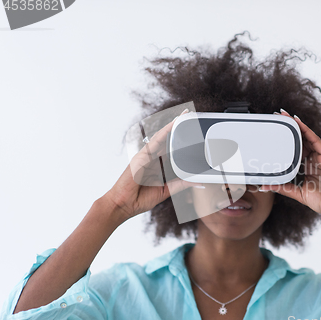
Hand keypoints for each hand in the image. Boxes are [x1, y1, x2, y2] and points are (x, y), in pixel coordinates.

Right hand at [103, 108, 198, 222]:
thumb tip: (197, 182)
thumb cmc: (140, 199)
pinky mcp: (140, 156)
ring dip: (171, 125)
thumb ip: (180, 184)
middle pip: (166, 138)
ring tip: (183, 115)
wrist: (124, 205)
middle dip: (177, 126)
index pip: (170, 147)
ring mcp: (145, 155)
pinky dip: (163, 133)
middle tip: (189, 114)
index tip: (191, 129)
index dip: (179, 137)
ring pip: (161, 136)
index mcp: (157, 164)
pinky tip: (171, 126)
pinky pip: (154, 142)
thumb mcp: (166, 190)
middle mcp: (151, 157)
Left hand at [260, 109, 320, 221]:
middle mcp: (314, 160)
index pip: (295, 150)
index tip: (274, 131)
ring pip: (306, 137)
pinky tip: (298, 122)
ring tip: (285, 115)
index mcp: (308, 167)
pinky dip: (306, 130)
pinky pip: (315, 140)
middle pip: (300, 140)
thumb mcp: (298, 193)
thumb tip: (265, 186)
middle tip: (277, 116)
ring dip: (296, 125)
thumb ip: (282, 188)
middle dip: (289, 128)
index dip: (285, 140)